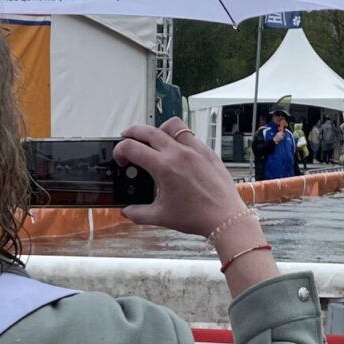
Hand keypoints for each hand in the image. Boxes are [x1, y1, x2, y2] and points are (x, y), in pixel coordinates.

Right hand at [113, 121, 246, 237]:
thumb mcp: (161, 216)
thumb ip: (139, 213)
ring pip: (172, 125)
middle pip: (147, 131)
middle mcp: (179, 153)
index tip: (121, 159)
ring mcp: (195, 150)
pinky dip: (179, 138)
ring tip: (153, 140)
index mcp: (164, 167)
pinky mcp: (208, 152)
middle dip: (132, 133)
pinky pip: (190, 135)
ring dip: (157, 129)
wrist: (224, 218)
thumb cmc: (197, 216)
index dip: (119, 151)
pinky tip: (177, 151)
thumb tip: (127, 211)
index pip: (131, 147)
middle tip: (127, 139)